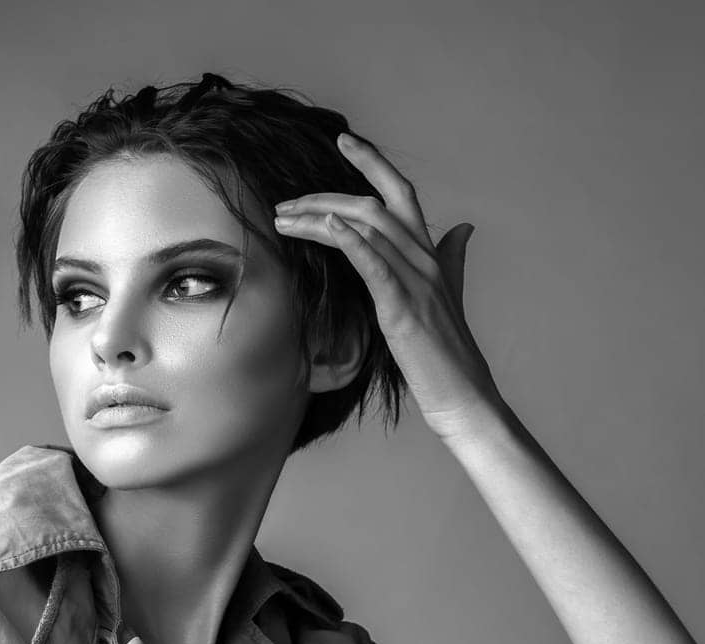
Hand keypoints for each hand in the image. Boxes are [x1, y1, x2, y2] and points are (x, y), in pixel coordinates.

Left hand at [274, 130, 502, 441]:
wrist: (464, 396)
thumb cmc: (449, 356)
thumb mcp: (449, 298)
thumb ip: (452, 260)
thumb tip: (462, 229)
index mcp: (431, 255)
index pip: (401, 194)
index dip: (373, 162)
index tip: (343, 141)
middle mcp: (424, 259)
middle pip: (373, 205)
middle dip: (324, 197)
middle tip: (285, 204)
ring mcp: (415, 281)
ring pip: (367, 228)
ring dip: (319, 217)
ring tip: (283, 220)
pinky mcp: (402, 308)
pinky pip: (374, 264)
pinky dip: (349, 241)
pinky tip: (324, 227)